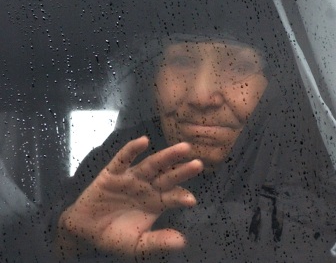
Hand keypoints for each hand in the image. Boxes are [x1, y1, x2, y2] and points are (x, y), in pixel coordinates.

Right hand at [57, 136, 202, 258]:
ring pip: (152, 164)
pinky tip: (144, 141)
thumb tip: (182, 242)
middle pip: (168, 177)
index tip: (191, 200)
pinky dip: (132, 150)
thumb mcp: (138, 245)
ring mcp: (131, 178)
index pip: (173, 197)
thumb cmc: (116, 237)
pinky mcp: (112, 173)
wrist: (86, 232)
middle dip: (183, 170)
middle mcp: (147, 187)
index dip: (182, 197)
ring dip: (167, 156)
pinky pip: (123, 159)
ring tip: (184, 148)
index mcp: (156, 203)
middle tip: (198, 164)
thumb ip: (158, 242)